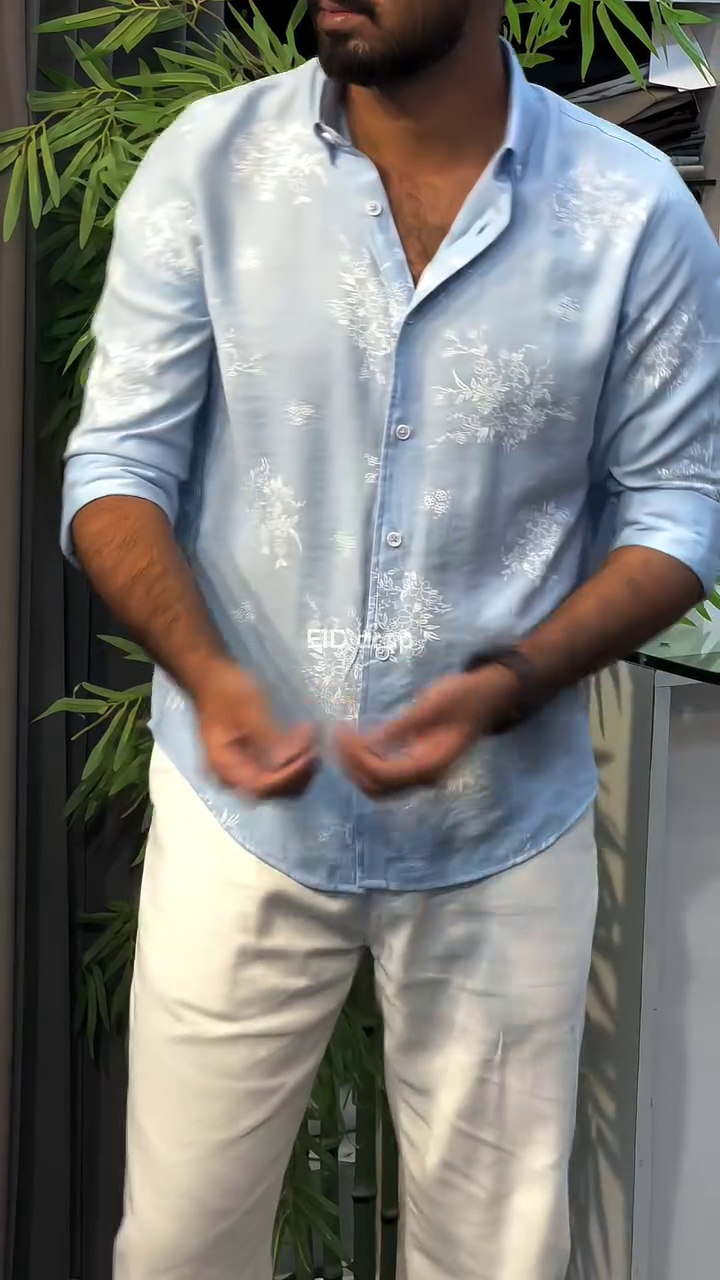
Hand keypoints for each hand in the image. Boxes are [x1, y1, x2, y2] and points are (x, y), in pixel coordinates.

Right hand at [193, 658, 317, 798]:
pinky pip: (279, 771)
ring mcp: (244, 770)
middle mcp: (232, 776)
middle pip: (271, 791)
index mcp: (223, 765)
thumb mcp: (248, 710)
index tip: (309, 756)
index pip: (259, 786)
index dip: (287, 776)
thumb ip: (267, 738)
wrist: (212, 677)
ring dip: (300, 767)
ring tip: (313, 740)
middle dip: (297, 772)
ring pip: (279, 784)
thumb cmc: (227, 691)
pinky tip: (307, 741)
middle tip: (315, 746)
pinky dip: (296, 761)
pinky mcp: (255, 762)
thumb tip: (288, 760)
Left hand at [335, 668, 517, 797]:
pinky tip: (357, 741)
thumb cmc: (462, 697)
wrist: (486, 697)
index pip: (384, 775)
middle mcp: (424, 777)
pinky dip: (366, 763)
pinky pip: (385, 774)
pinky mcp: (415, 764)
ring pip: (378, 786)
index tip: (343, 733)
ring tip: (344, 738)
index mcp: (430, 764)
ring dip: (357, 767)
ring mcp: (419, 774)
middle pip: (377, 788)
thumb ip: (400, 727)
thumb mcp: (430, 707)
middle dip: (352, 766)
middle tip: (339, 736)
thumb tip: (370, 742)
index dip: (358, 758)